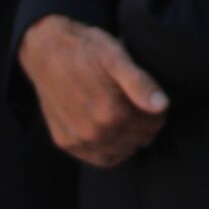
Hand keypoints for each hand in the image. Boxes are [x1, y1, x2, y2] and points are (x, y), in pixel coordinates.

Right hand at [16, 15, 168, 167]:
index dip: (159, 113)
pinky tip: (115, 134)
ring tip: (130, 119)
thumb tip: (162, 106)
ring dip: (131, 139)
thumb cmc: (86, 50)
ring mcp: (77, 140)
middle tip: (144, 109)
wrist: (46, 51)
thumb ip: (140, 83)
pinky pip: (99, 159)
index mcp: (110, 111)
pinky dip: (112, 151)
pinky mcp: (65, 142)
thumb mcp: (116, 56)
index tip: (156, 102)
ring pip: (121, 151)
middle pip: (138, 138)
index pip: (153, 124)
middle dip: (146, 125)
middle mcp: (93, 131)